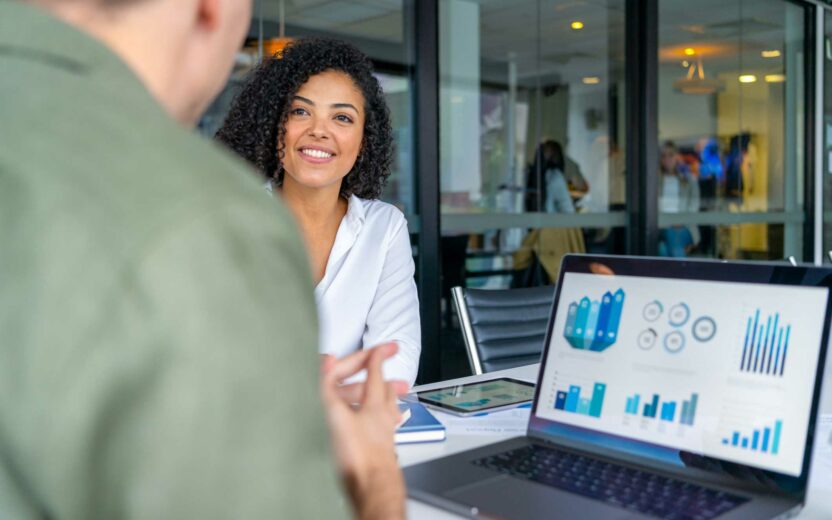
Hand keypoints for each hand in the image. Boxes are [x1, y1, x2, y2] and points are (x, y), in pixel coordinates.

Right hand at [320, 344, 405, 519]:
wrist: (372, 490)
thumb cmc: (359, 457)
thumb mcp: (335, 414)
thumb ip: (328, 387)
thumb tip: (327, 361)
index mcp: (373, 404)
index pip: (375, 373)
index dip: (375, 358)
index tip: (381, 348)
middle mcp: (382, 417)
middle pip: (383, 389)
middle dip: (381, 375)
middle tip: (383, 363)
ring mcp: (383, 434)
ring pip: (386, 407)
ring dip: (384, 395)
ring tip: (388, 389)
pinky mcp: (379, 451)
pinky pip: (383, 426)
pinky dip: (380, 418)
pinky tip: (379, 424)